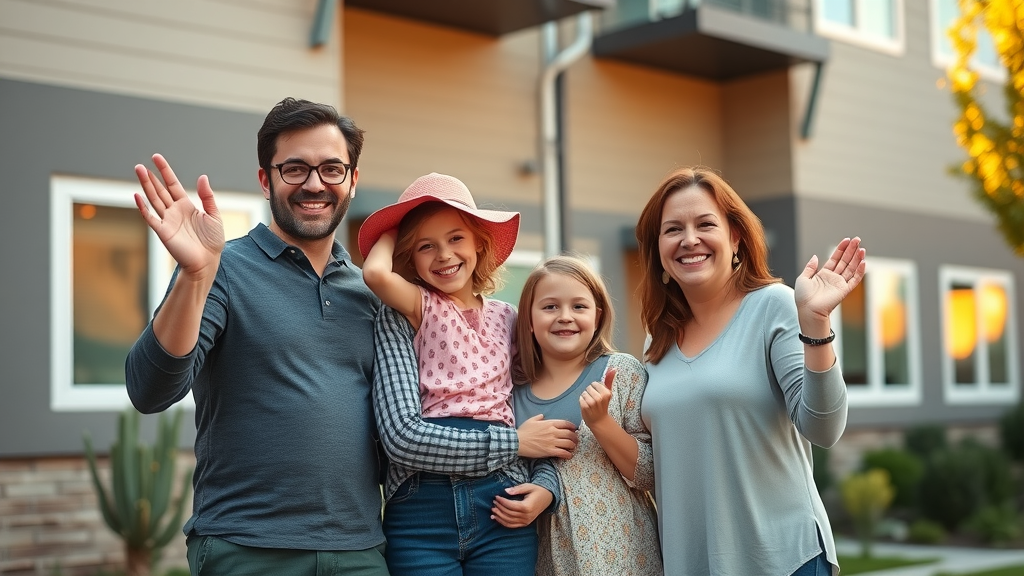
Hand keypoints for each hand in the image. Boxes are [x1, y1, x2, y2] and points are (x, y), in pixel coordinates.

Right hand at [134, 154, 224, 277]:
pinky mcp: (163, 232)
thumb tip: (202, 177)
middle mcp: (174, 211)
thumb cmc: (212, 241)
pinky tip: (136, 195)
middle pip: (159, 190)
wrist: (208, 261)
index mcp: (186, 206)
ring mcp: (167, 220)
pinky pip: (150, 217)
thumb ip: (208, 197)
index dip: (165, 171)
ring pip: (153, 199)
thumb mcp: (214, 215)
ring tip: (138, 171)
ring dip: (145, 186)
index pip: (172, 184)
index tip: (156, 158)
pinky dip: (143, 207)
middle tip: (140, 165)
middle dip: (150, 177)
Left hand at [491, 483, 552, 527]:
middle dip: (499, 508)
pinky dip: (503, 522)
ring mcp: (526, 521)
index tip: (496, 497)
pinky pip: (512, 525)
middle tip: (493, 502)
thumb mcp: (528, 486)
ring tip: (493, 510)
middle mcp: (527, 516)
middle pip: (509, 514)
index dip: (502, 501)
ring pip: (509, 521)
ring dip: (499, 516)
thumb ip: (517, 489)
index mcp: (527, 507)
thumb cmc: (537, 490)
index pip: (511, 505)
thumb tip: (506, 491)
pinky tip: (497, 518)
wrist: (547, 498)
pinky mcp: (525, 523)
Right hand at [517, 415, 577, 458]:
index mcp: (549, 423)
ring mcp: (552, 441)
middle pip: (570, 434)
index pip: (566, 423)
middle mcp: (553, 432)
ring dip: (573, 446)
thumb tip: (543, 416)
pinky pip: (563, 452)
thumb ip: (539, 417)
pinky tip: (569, 455)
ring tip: (573, 447)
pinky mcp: (549, 451)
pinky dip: (568, 454)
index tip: (574, 429)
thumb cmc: (523, 431)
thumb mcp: (531, 420)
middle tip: (576, 440)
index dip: (572, 426)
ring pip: (568, 443)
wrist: (517, 442)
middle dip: (575, 437)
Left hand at [580, 368, 615, 428]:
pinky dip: (582, 402)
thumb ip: (609, 380)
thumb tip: (613, 368)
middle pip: (589, 387)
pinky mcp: (585, 406)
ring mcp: (592, 402)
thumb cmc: (603, 405)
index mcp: (606, 393)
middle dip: (590, 393)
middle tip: (594, 401)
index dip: (595, 389)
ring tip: (590, 404)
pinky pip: (580, 398)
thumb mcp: (608, 393)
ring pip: (584, 392)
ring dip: (586, 397)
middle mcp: (600, 397)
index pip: (595, 383)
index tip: (599, 396)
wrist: (599, 421)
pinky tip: (586, 407)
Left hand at [794, 237, 865, 323]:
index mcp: (824, 274)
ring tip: (862, 248)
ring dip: (857, 258)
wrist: (808, 310)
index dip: (841, 249)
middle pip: (845, 261)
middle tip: (857, 240)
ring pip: (851, 268)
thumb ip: (810, 267)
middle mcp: (833, 278)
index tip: (846, 240)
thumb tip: (815, 256)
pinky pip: (854, 280)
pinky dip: (860, 272)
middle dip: (851, 250)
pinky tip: (863, 262)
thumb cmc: (803, 297)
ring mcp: (840, 284)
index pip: (835, 258)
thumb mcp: (803, 278)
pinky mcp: (844, 290)